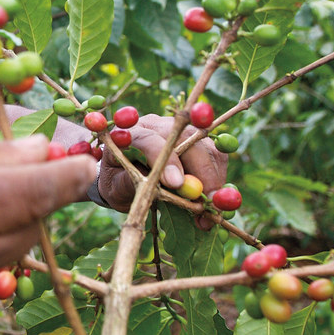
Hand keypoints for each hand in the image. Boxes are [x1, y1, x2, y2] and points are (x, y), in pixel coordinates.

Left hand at [97, 114, 227, 222]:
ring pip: (205, 145)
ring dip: (213, 177)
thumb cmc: (117, 180)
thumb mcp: (115, 188)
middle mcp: (156, 125)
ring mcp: (180, 129)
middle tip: (206, 204)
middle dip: (200, 172)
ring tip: (209, 209)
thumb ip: (130, 184)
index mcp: (129, 133)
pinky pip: (216, 153)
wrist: (123, 173)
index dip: (166, 160)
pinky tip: (211, 197)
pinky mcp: (198, 139)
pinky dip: (219, 176)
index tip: (176, 184)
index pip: (149, 139)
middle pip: (185, 138)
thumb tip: (161, 185)